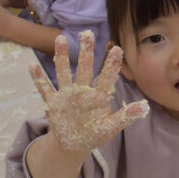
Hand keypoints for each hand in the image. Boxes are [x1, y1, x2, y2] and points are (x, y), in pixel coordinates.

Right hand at [30, 32, 148, 152]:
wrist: (73, 144)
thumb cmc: (94, 133)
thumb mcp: (111, 127)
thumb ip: (126, 116)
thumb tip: (146, 107)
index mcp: (98, 96)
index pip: (106, 77)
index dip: (111, 64)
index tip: (117, 49)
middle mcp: (82, 90)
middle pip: (84, 68)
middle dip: (86, 51)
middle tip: (88, 33)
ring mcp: (66, 95)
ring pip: (64, 73)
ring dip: (62, 57)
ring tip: (61, 39)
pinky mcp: (53, 103)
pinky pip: (44, 89)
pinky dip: (38, 79)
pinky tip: (32, 66)